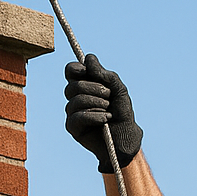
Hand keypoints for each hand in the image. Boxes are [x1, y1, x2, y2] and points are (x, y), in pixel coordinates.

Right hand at [64, 54, 142, 172]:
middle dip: (95, 89)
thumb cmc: (122, 113)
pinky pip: (78, 117)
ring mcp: (72, 112)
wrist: (125, 138)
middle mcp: (75, 97)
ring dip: (97, 104)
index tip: (87, 72)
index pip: (71, 70)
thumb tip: (88, 58)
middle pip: (73, 85)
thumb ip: (105, 74)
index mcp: (85, 85)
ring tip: (109, 110)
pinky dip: (95, 116)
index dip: (77, 69)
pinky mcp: (72, 127)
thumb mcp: (118, 90)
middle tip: (109, 97)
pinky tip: (105, 120)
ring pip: (76, 100)